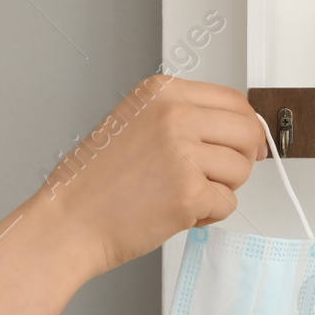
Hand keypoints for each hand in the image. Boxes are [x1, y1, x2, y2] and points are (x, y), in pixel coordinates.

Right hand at [31, 76, 266, 280]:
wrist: (68, 222)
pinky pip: (228, 203)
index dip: (246, 127)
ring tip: (180, 192)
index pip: (234, 101)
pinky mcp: (190, 192)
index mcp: (162, 92)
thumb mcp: (136, 123)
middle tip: (217, 175)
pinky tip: (175, 211)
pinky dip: (208, 214)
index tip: (247, 144)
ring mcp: (184, 153)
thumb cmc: (95, 181)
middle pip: (247, 132)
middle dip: (241, 158)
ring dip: (220, 188)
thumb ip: (184, 117)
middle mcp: (175, 115)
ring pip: (241, 170)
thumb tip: (237, 128)